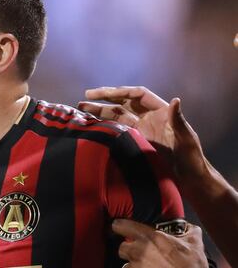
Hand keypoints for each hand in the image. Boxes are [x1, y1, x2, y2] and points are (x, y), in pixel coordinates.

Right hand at [78, 87, 206, 182]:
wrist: (188, 180)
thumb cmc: (192, 160)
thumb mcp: (187, 139)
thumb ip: (178, 120)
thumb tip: (175, 100)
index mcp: (161, 112)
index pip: (139, 95)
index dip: (122, 91)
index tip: (105, 92)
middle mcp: (148, 117)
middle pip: (124, 102)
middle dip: (105, 97)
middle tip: (87, 94)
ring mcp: (140, 130)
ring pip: (117, 115)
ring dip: (100, 110)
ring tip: (81, 107)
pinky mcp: (134, 142)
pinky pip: (116, 130)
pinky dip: (104, 126)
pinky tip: (91, 125)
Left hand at [112, 219, 207, 267]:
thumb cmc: (192, 266)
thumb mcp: (194, 244)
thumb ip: (189, 231)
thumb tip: (189, 227)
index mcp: (151, 237)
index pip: (120, 226)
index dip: (120, 226)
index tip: (122, 227)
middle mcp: (140, 251)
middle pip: (122, 247)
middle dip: (129, 250)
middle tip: (139, 252)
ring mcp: (137, 266)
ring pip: (126, 264)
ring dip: (133, 264)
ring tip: (146, 265)